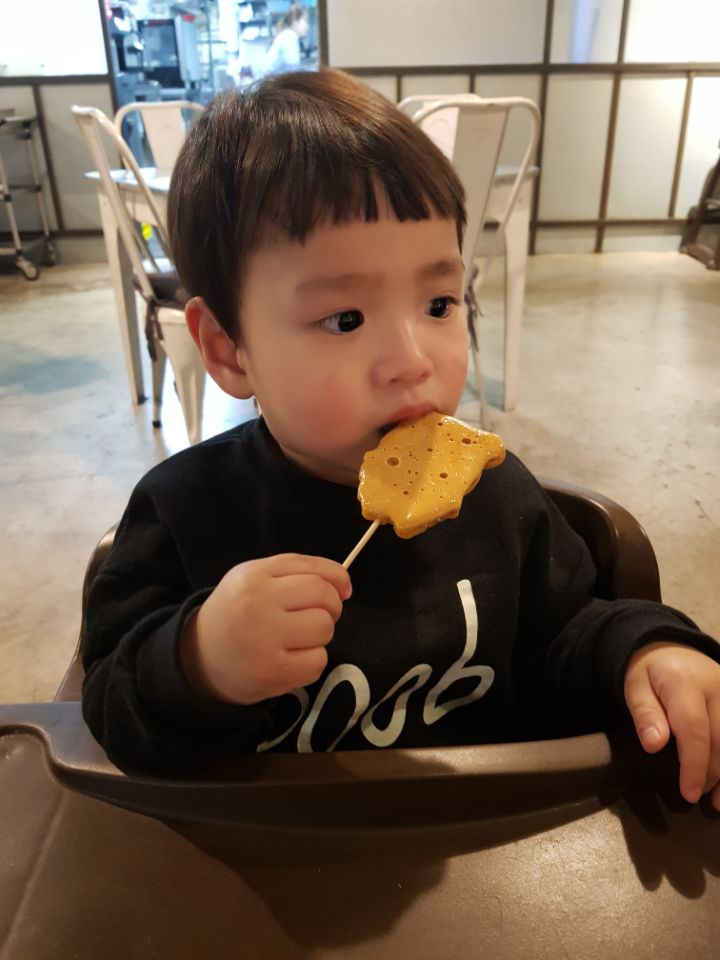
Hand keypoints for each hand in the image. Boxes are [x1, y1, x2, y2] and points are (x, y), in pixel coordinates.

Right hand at [180, 553, 351, 704]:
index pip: (314, 571)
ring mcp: (264, 639)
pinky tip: (290, 659)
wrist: (198, 658)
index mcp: (254, 576)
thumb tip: (345, 585)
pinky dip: (311, 661)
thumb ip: (298, 571)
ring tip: (296, 639)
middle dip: (330, 607)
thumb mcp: (255, 578)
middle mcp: (257, 603)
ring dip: (319, 636)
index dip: (337, 580)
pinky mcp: (272, 672)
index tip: (342, 590)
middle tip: (311, 617)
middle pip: (324, 597)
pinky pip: (317, 661)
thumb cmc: (237, 613)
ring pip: (324, 629)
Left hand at [624, 641, 719, 809]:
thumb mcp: (635, 688)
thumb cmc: (648, 672)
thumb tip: (654, 745)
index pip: (695, 730)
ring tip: (717, 801)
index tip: (689, 793)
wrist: (668, 646)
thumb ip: (644, 714)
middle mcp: (718, 687)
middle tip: (696, 797)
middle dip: (711, 774)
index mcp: (686, 683)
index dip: (694, 766)